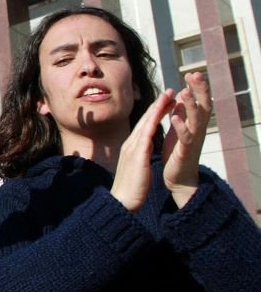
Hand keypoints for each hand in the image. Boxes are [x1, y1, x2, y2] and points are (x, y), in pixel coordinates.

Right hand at [111, 88, 174, 210]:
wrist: (122, 201)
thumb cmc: (130, 188)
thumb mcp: (136, 167)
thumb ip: (139, 156)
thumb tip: (143, 151)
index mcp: (132, 147)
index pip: (145, 125)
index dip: (155, 112)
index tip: (165, 102)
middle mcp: (131, 144)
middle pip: (145, 119)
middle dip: (158, 104)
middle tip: (169, 91)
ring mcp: (133, 148)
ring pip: (146, 122)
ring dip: (157, 107)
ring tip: (169, 95)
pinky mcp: (137, 154)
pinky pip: (147, 133)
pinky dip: (154, 120)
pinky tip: (162, 112)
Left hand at [162, 72, 208, 207]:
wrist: (178, 178)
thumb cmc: (178, 152)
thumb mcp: (180, 129)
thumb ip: (182, 113)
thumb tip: (184, 95)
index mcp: (194, 123)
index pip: (199, 101)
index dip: (197, 88)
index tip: (192, 73)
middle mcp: (198, 130)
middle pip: (203, 106)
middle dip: (199, 90)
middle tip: (194, 75)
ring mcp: (193, 140)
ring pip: (196, 120)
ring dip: (191, 105)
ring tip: (185, 92)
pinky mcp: (185, 151)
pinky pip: (185, 138)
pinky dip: (181, 127)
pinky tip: (174, 117)